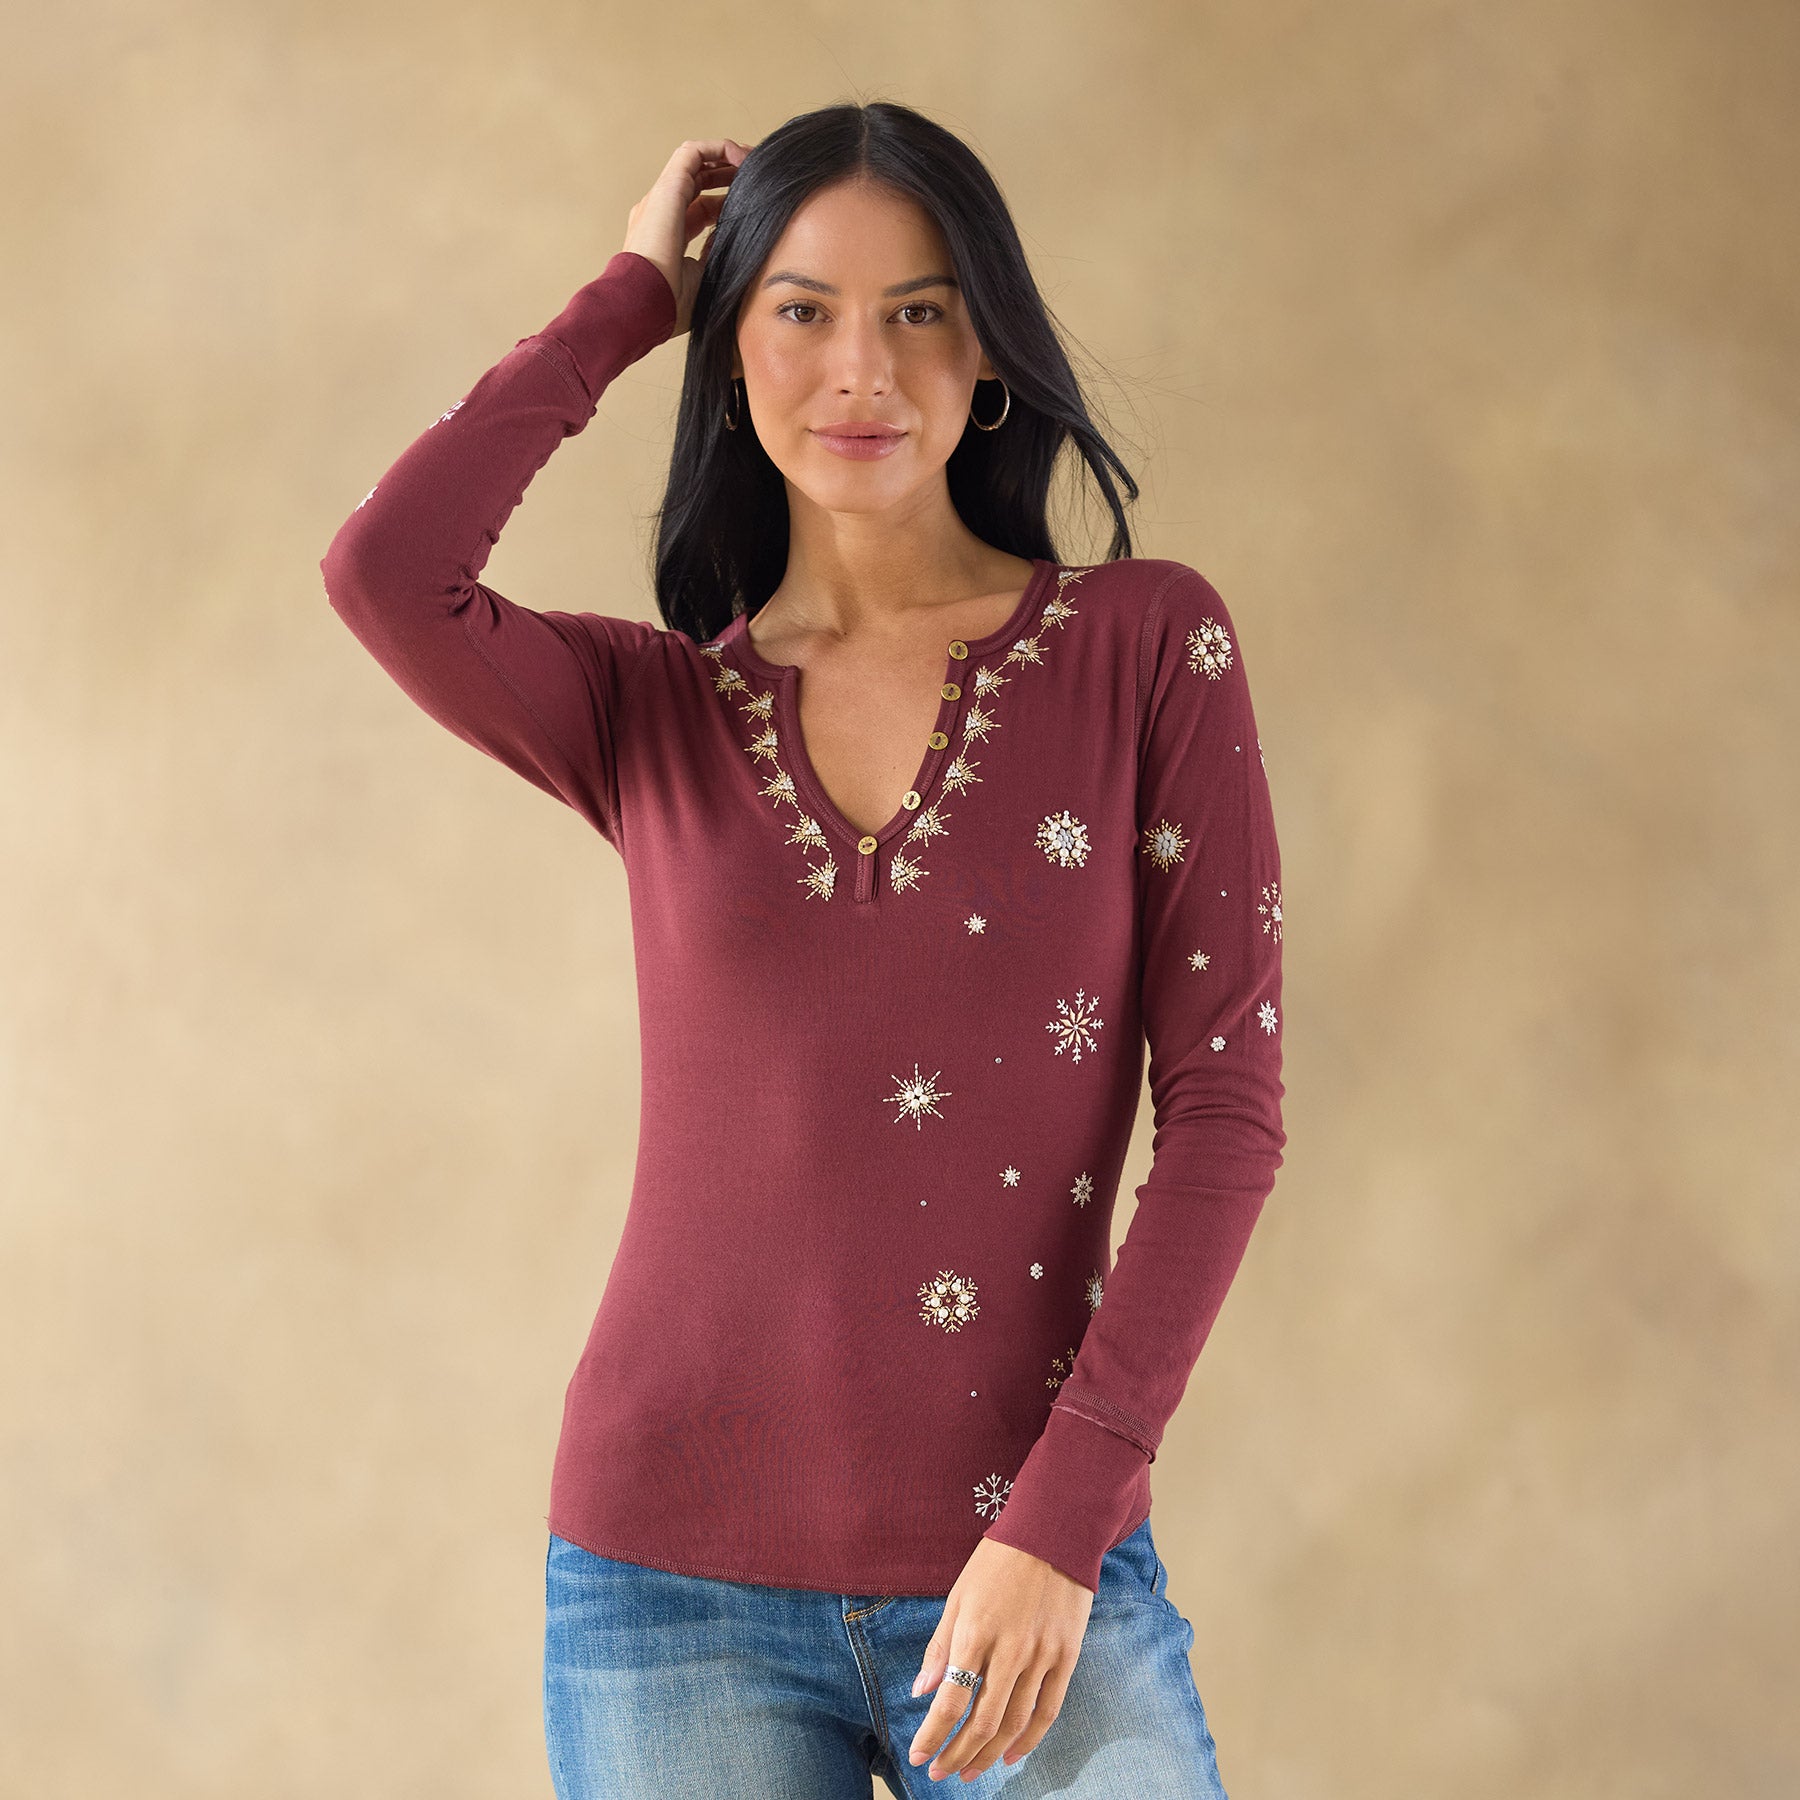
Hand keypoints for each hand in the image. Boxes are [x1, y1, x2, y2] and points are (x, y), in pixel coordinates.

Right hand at [622, 137, 752, 336]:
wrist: (643, 302)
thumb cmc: (669, 304)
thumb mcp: (702, 279)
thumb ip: (714, 256)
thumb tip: (732, 242)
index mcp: (668, 235)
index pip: (700, 209)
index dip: (727, 204)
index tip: (752, 205)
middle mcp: (661, 212)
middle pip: (698, 182)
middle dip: (728, 175)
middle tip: (756, 177)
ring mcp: (662, 198)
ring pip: (695, 162)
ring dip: (726, 158)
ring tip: (753, 162)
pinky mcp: (668, 187)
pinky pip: (693, 153)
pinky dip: (718, 149)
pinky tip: (741, 156)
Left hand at [907, 1536, 1093, 1781]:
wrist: (1054, 1530)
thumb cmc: (999, 1559)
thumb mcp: (959, 1595)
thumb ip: (941, 1646)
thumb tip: (921, 1692)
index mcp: (976, 1632)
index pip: (951, 1701)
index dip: (933, 1735)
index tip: (918, 1755)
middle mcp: (1010, 1650)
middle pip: (982, 1721)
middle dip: (957, 1753)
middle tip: (940, 1772)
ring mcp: (1042, 1655)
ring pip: (1015, 1722)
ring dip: (989, 1754)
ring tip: (971, 1772)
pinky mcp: (1067, 1655)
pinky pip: (1049, 1710)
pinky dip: (1030, 1739)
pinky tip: (1012, 1755)